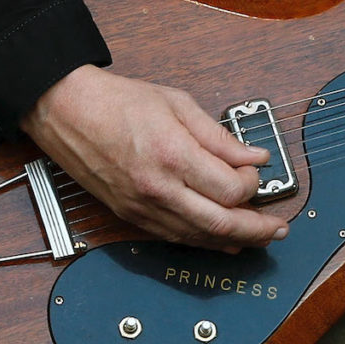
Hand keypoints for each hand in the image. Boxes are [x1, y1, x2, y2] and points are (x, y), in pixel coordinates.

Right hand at [22, 65, 287, 252]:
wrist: (66, 112)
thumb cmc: (118, 102)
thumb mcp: (178, 104)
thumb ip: (219, 137)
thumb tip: (254, 157)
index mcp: (172, 155)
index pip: (229, 189)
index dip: (252, 186)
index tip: (258, 173)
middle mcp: (157, 188)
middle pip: (218, 223)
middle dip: (255, 230)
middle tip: (278, 229)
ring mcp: (141, 207)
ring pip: (197, 237)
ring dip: (233, 241)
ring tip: (259, 237)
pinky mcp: (130, 216)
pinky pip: (174, 237)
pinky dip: (203, 241)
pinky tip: (223, 241)